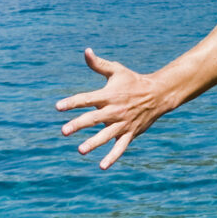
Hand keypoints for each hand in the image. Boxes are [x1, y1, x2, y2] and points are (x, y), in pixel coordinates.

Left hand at [54, 48, 172, 169]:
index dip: (72, 102)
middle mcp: (114, 110)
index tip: (58, 107)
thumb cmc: (133, 81)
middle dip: (78, 124)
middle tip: (64, 131)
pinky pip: (120, 147)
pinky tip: (102, 166)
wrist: (158, 94)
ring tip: (80, 150)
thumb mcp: (117, 70)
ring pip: (106, 135)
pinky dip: (112, 157)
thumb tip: (86, 51)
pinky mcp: (130, 133)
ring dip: (93, 143)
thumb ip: (99, 64)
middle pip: (93, 118)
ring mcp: (122, 123)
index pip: (87, 98)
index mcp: (108, 95)